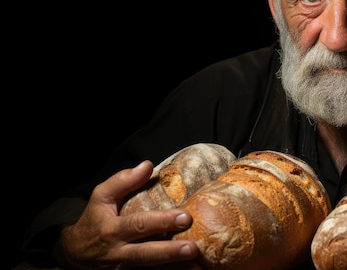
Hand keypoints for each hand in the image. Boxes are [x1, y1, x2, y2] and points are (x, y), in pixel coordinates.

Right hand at [53, 161, 200, 269]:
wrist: (74, 253)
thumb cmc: (94, 220)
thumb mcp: (101, 197)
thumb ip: (123, 180)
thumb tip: (148, 165)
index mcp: (112, 230)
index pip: (138, 225)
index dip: (162, 222)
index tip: (184, 217)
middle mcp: (117, 253)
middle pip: (145, 254)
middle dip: (169, 252)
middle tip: (192, 248)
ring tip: (195, 266)